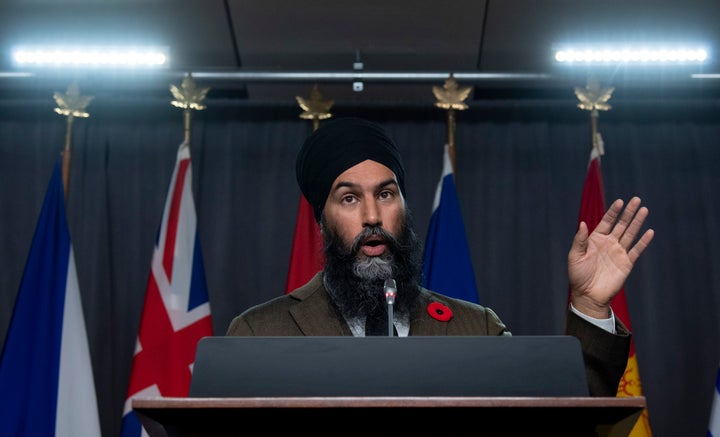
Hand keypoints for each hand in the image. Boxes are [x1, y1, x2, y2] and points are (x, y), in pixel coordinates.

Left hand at [568, 197, 654, 318]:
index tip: (620, 201)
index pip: (607, 221)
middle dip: (628, 212)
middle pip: (621, 224)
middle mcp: (609, 243)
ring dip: (637, 222)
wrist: (588, 295)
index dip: (613, 211)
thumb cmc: (578, 276)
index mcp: (595, 239)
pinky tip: (649, 232)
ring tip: (644, 210)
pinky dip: (643, 241)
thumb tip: (583, 223)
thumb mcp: (575, 256)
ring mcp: (618, 252)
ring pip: (630, 234)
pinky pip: (636, 250)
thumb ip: (580, 240)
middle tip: (636, 200)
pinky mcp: (626, 263)